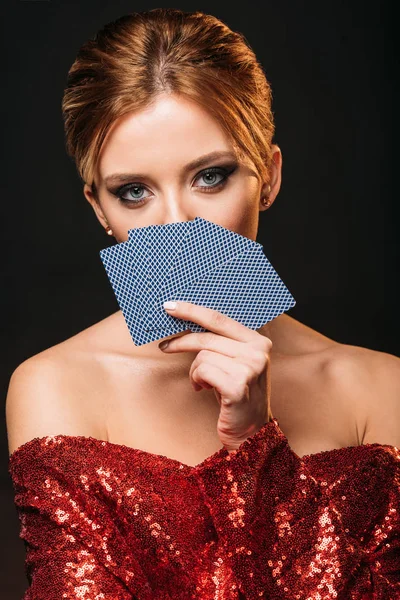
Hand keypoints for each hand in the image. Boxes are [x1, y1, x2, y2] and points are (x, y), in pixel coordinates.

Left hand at [158, 300, 272, 451]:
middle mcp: (258, 352)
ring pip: (202, 356)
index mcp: (259, 341)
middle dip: (181, 341)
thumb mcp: (235, 364)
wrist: (252, 434)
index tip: (170, 306)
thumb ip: (221, 343)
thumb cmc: (237, 396)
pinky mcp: (238, 386)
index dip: (192, 311)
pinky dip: (197, 380)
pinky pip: (202, 371)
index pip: (219, 318)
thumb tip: (188, 323)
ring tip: (202, 383)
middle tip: (165, 346)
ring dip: (195, 371)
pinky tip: (203, 389)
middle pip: (207, 336)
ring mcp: (250, 369)